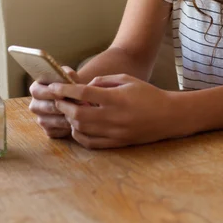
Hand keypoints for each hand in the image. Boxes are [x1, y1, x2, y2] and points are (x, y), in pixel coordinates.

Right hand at [29, 66, 80, 137]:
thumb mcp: (69, 76)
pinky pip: (59, 131)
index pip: (37, 91)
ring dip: (69, 116)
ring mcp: (41, 119)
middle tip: (79, 103)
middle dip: (64, 105)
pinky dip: (69, 127)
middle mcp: (35, 105)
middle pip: (47, 107)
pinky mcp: (49, 131)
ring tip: (83, 111)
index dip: (51, 92)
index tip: (64, 93)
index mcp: (36, 89)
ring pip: (55, 120)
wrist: (76, 98)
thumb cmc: (71, 85)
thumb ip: (68, 74)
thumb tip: (69, 76)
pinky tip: (78, 120)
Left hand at [48, 74, 176, 148]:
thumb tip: (86, 87)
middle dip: (64, 106)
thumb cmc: (148, 94)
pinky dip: (80, 135)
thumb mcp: (127, 80)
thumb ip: (104, 81)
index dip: (65, 90)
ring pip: (82, 130)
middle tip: (58, 100)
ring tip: (70, 112)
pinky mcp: (117, 143)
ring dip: (71, 121)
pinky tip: (79, 127)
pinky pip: (91, 143)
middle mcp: (113, 116)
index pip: (83, 94)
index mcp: (116, 98)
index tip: (53, 87)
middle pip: (78, 114)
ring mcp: (115, 132)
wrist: (168, 115)